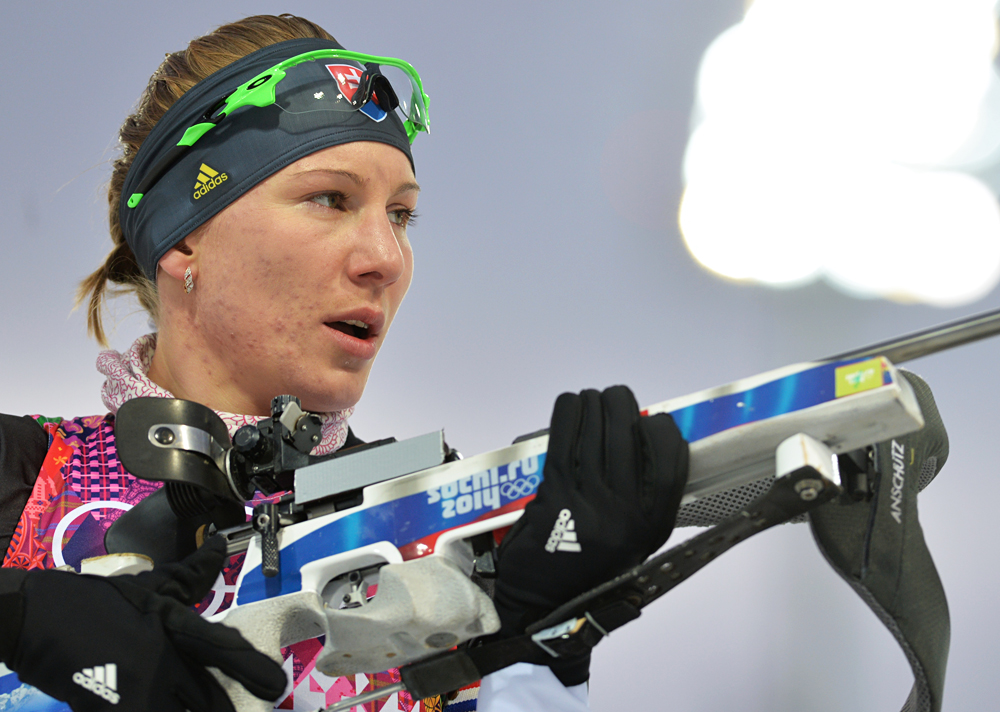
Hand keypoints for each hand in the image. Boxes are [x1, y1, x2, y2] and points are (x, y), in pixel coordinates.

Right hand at [0, 537, 286, 710]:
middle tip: (239, 707)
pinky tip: (164, 708)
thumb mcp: (151, 583)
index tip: (276, 685)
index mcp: (173, 624)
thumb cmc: (98, 600)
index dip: (252, 669)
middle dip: (225, 708)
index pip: (222, 649)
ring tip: (201, 707)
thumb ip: (192, 573)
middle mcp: (162, 659)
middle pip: (211, 701)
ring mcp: (138, 690)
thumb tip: (218, 545)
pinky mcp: (113, 708)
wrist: (39, 618)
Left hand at [493, 386, 688, 683]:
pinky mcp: (555, 494)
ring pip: (596, 431)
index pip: (670, 461)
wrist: (540, 605)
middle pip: (630, 435)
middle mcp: (628, 513)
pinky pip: (564, 439)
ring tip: (589, 399)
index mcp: (652, 525)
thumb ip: (641, 499)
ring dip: (593, 403)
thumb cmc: (587, 570)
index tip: (651, 420)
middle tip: (613, 397)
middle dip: (621, 403)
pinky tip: (569, 405)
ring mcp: (592, 503)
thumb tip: (640, 439)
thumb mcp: (632, 542)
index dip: (662, 430)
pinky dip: (567, 413)